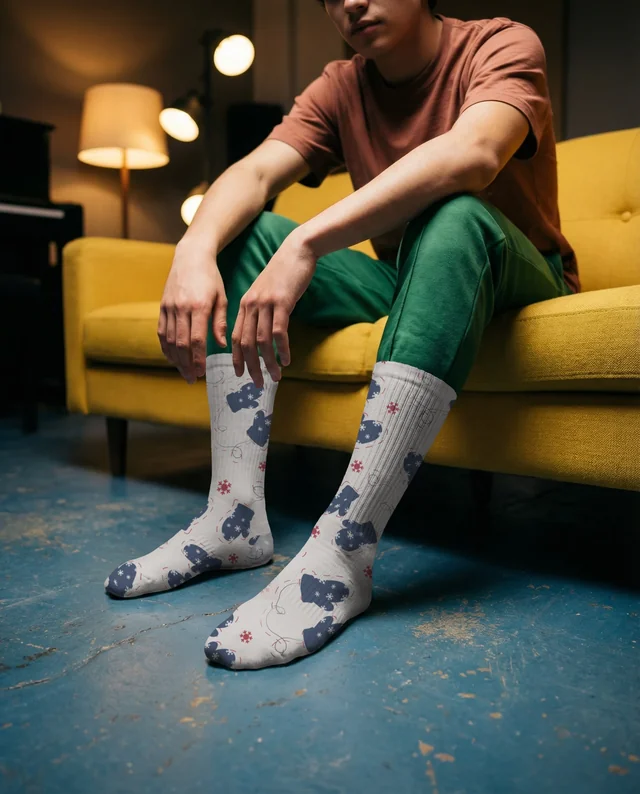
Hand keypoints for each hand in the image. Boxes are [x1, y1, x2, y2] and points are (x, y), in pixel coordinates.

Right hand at [157, 241, 227, 383]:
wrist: (190, 256)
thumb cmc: (211, 278)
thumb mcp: (221, 298)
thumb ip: (220, 322)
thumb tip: (221, 346)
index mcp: (199, 306)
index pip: (197, 339)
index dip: (198, 358)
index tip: (201, 373)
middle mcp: (181, 308)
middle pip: (181, 343)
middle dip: (186, 364)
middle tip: (192, 379)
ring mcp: (169, 307)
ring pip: (168, 340)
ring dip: (175, 359)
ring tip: (183, 372)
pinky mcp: (162, 306)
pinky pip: (161, 332)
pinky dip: (165, 348)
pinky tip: (172, 358)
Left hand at [232, 231, 316, 387]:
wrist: (297, 251)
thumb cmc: (284, 273)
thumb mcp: (266, 292)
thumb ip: (260, 311)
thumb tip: (262, 334)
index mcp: (245, 305)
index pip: (235, 337)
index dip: (236, 358)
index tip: (239, 374)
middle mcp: (251, 306)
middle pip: (246, 344)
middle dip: (251, 367)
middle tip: (258, 384)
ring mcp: (266, 304)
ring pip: (262, 341)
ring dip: (268, 362)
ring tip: (276, 377)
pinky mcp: (282, 302)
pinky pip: (279, 332)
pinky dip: (282, 349)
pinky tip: (287, 360)